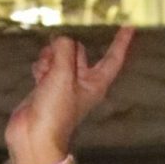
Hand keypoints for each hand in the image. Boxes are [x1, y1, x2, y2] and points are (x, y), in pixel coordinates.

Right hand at [5, 27, 133, 163]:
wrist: (35, 136)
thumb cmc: (55, 112)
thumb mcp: (62, 76)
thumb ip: (64, 51)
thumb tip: (61, 40)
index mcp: (96, 84)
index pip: (113, 59)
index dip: (121, 42)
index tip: (130, 27)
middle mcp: (83, 83)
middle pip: (77, 50)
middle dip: (63, 50)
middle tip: (55, 66)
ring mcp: (65, 84)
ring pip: (58, 54)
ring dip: (48, 59)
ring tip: (44, 77)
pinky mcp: (48, 85)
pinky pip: (44, 64)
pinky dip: (39, 68)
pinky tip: (37, 80)